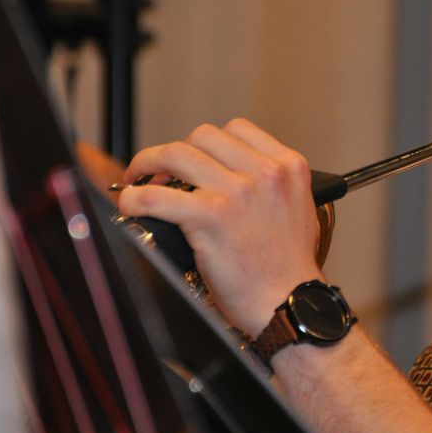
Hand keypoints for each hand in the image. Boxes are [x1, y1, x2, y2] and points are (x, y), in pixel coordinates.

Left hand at [117, 119, 322, 334]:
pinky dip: (135, 198)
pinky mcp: (211, 216)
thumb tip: (231, 176)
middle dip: (177, 152)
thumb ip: (272, 185)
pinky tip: (131, 205)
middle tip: (163, 173)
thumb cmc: (290, 268)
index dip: (208, 143)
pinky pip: (157, 195)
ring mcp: (237, 191)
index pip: (237, 129)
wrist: (289, 302)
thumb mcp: (300, 208)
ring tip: (139, 181)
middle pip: (202, 136)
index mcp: (288, 166)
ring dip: (148, 164)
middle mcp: (264, 172)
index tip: (194, 159)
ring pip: (176, 153)